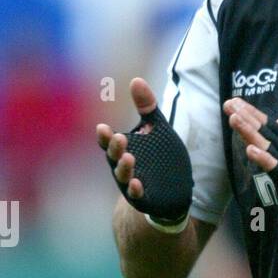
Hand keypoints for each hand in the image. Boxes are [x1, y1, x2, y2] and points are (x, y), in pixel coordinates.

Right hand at [98, 78, 192, 223]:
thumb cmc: (159, 157)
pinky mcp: (144, 198)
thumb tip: (136, 79)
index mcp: (123, 150)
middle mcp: (123, 167)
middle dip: (115, 148)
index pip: (109, 142)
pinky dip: (135, 189)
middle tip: (120, 137)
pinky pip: (137, 195)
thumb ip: (147, 107)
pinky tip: (137, 184)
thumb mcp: (157, 128)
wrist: (173, 191)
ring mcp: (132, 184)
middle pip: (114, 157)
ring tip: (129, 158)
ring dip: (124, 168)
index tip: (103, 128)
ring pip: (123, 176)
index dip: (105, 136)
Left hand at [224, 100, 277, 254]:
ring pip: (268, 146)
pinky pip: (275, 168)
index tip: (235, 102)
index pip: (271, 127)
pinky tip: (249, 150)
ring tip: (233, 118)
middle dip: (247, 116)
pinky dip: (263, 158)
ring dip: (250, 131)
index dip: (252, 114)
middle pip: (268, 131)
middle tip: (229, 103)